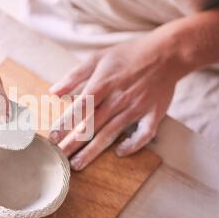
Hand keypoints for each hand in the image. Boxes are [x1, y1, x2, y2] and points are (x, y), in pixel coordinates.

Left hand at [49, 33, 188, 170]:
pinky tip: (120, 153)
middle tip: (58, 159)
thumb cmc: (128, 54)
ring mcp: (136, 108)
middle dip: (73, 144)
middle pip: (91, 126)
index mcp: (102, 84)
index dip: (64, 124)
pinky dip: (132, 145)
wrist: (166, 53)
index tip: (52, 138)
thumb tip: (53, 91)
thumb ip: (74, 75)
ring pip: (110, 134)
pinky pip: (143, 135)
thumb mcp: (97, 58)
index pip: (79, 108)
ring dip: (93, 151)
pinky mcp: (153, 114)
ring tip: (77, 164)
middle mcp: (118, 99)